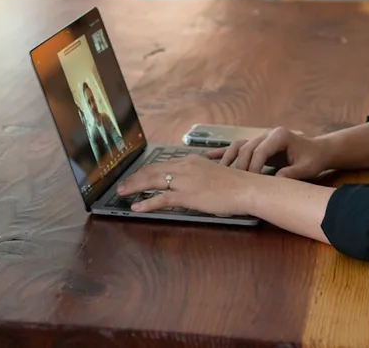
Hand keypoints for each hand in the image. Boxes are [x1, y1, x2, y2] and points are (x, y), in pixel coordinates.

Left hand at [116, 155, 258, 215]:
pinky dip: (146, 202)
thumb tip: (189, 184)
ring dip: (134, 187)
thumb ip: (198, 176)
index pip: (162, 164)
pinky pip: (161, 199)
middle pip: (152, 170)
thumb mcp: (213, 174)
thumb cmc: (235, 185)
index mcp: (191, 161)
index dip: (146, 171)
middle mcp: (185, 167)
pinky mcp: (187, 195)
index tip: (137, 176)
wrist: (246, 188)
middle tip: (122, 184)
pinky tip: (137, 207)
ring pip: (152, 181)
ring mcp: (185, 181)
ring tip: (122, 193)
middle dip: (134, 177)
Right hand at [208, 127, 331, 179]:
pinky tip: (210, 157)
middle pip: (246, 148)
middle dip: (240, 166)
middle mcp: (267, 133)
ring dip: (228, 158)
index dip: (253, 167)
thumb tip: (276, 181)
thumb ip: (292, 173)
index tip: (250, 183)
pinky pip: (238, 147)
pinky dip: (225, 152)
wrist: (317, 150)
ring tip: (218, 172)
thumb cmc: (313, 159)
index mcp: (279, 135)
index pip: (259, 151)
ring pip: (238, 146)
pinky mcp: (257, 143)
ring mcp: (261, 137)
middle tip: (235, 183)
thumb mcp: (306, 168)